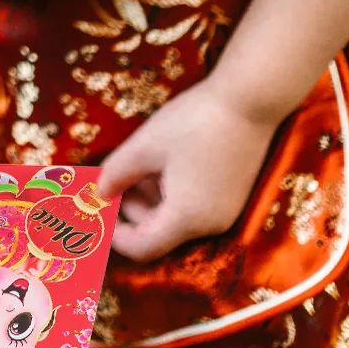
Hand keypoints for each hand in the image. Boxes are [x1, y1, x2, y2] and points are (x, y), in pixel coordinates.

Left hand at [99, 81, 279, 262]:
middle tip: (115, 177)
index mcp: (187, 219)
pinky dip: (173, 191)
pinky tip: (163, 162)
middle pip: (160, 232)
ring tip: (137, 163)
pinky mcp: (234, 196)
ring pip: (177, 217)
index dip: (115, 235)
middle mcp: (211, 225)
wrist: (251, 100)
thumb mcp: (146, 145)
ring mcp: (226, 212)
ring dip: (151, 197)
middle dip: (132, 209)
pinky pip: (195, 206)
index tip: (97, 209)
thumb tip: (98, 192)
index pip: (143, 248)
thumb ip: (116, 173)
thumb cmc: (194, 121)